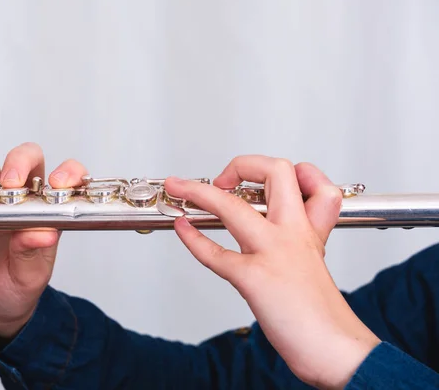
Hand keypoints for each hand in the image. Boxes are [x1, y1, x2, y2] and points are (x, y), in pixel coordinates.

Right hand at [0, 142, 87, 339]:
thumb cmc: (16, 291)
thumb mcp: (28, 278)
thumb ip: (33, 255)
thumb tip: (45, 234)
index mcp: (46, 215)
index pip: (65, 180)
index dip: (67, 173)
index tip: (58, 181)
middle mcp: (22, 203)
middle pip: (26, 162)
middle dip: (19, 162)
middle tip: (9, 181)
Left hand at [165, 156, 380, 389]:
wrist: (335, 349)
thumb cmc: (320, 310)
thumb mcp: (315, 259)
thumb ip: (301, 233)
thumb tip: (281, 219)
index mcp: (308, 227)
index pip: (307, 176)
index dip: (287, 168)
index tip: (265, 180)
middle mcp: (293, 232)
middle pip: (276, 172)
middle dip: (243, 164)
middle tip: (223, 178)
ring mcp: (273, 253)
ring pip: (233, 207)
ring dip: (199, 192)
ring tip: (178, 187)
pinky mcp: (254, 279)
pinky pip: (215, 253)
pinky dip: (192, 238)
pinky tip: (182, 228)